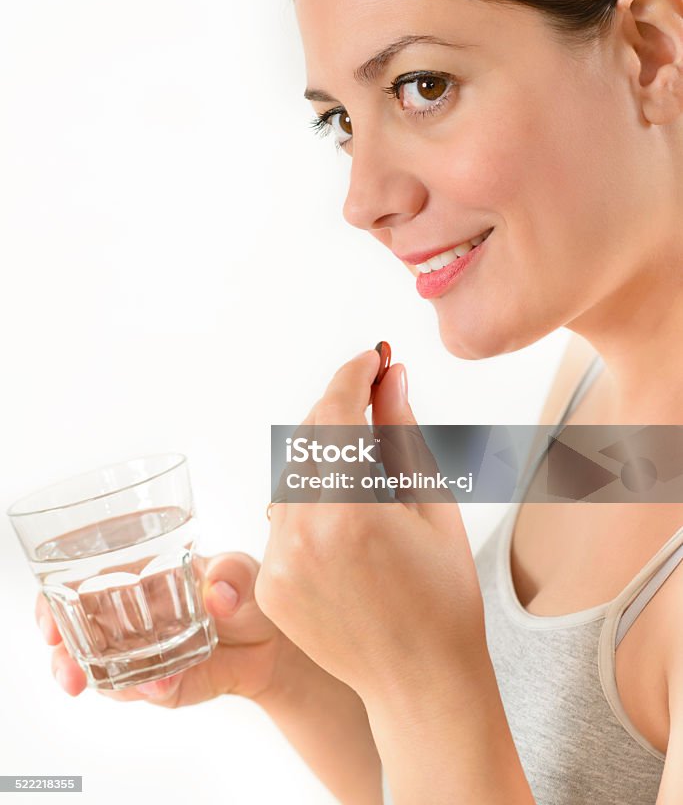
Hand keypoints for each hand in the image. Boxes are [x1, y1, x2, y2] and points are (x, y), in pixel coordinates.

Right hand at [35, 552, 301, 707]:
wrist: (272, 641)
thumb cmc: (247, 591)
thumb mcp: (245, 571)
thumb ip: (233, 574)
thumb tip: (219, 594)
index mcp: (136, 575)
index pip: (79, 583)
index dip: (53, 602)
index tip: (50, 621)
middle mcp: (127, 615)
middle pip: (76, 633)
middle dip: (64, 654)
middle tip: (70, 670)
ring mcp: (139, 653)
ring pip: (100, 669)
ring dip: (102, 680)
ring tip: (128, 684)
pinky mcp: (160, 683)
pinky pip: (140, 690)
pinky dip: (145, 690)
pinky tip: (160, 685)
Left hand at [254, 349, 487, 708]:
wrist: (421, 682)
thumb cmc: (445, 597)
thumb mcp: (433, 505)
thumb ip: (402, 434)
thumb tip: (391, 376)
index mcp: (351, 513)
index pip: (337, 415)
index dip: (353, 375)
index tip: (372, 357)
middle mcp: (301, 536)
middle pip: (308, 439)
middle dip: (340, 408)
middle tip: (375, 391)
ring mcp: (278, 564)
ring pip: (292, 476)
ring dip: (323, 454)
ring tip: (367, 459)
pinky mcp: (270, 585)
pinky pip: (283, 519)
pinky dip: (309, 501)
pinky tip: (346, 510)